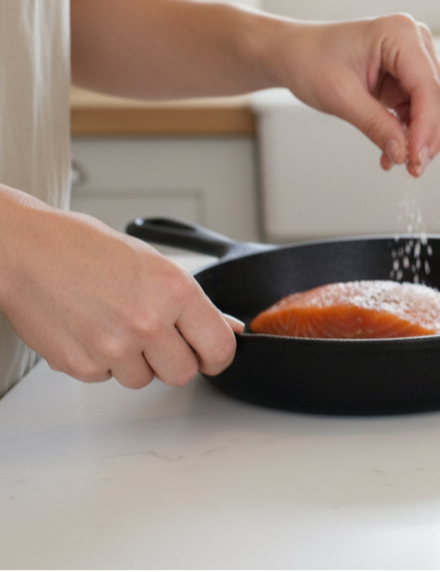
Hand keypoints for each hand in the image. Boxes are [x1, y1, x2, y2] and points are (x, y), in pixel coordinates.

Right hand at [0, 188, 241, 388]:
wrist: (22, 250)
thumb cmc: (83, 248)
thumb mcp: (153, 263)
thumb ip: (194, 302)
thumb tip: (228, 326)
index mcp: (174, 290)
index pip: (219, 347)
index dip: (217, 356)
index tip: (210, 355)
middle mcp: (147, 321)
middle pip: (184, 374)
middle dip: (174, 361)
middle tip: (157, 338)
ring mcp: (113, 347)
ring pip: (144, 380)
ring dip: (135, 362)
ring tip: (114, 325)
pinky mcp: (81, 365)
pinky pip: (107, 378)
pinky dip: (101, 361)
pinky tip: (89, 329)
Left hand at [269, 14, 439, 176]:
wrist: (295, 55)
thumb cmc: (311, 59)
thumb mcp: (341, 96)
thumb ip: (376, 125)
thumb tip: (403, 152)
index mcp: (399, 34)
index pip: (427, 87)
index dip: (426, 127)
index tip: (416, 157)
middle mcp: (414, 42)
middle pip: (439, 97)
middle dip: (428, 136)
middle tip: (414, 167)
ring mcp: (414, 59)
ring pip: (435, 107)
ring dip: (421, 138)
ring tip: (402, 160)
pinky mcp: (408, 77)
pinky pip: (420, 110)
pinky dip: (410, 133)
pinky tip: (395, 150)